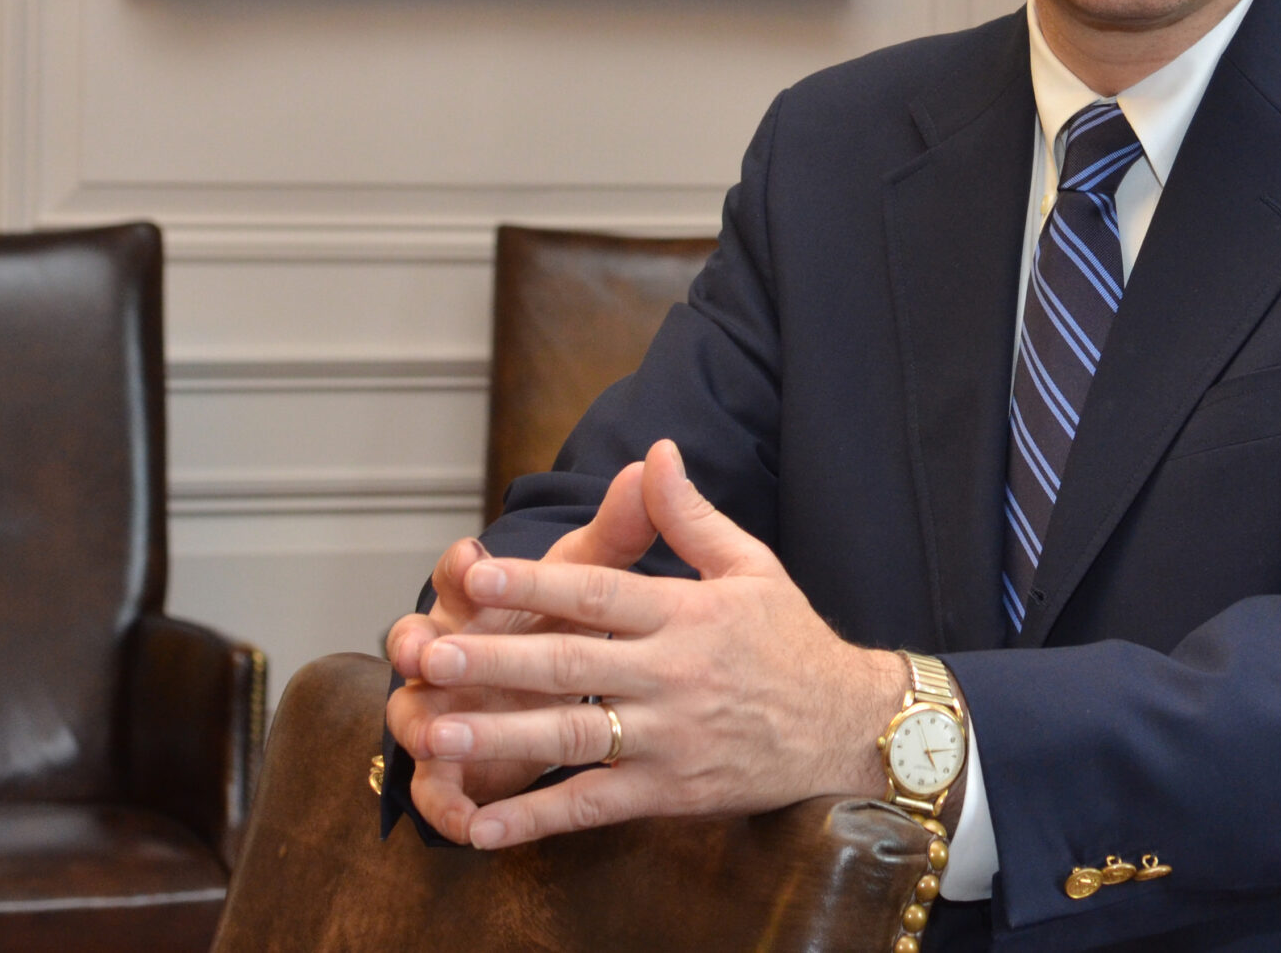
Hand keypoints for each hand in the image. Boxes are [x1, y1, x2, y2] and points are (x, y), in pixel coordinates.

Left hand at [384, 441, 907, 848]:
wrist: (848, 727)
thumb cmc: (791, 642)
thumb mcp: (751, 567)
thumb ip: (691, 517)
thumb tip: (656, 452)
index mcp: (689, 612)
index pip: (602, 592)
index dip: (539, 582)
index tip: (479, 572)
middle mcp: (675, 674)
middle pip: (573, 663)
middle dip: (497, 658)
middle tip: (432, 652)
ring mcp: (670, 738)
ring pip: (574, 735)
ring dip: (500, 736)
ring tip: (434, 731)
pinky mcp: (670, 791)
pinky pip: (594, 805)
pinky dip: (537, 818)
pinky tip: (481, 827)